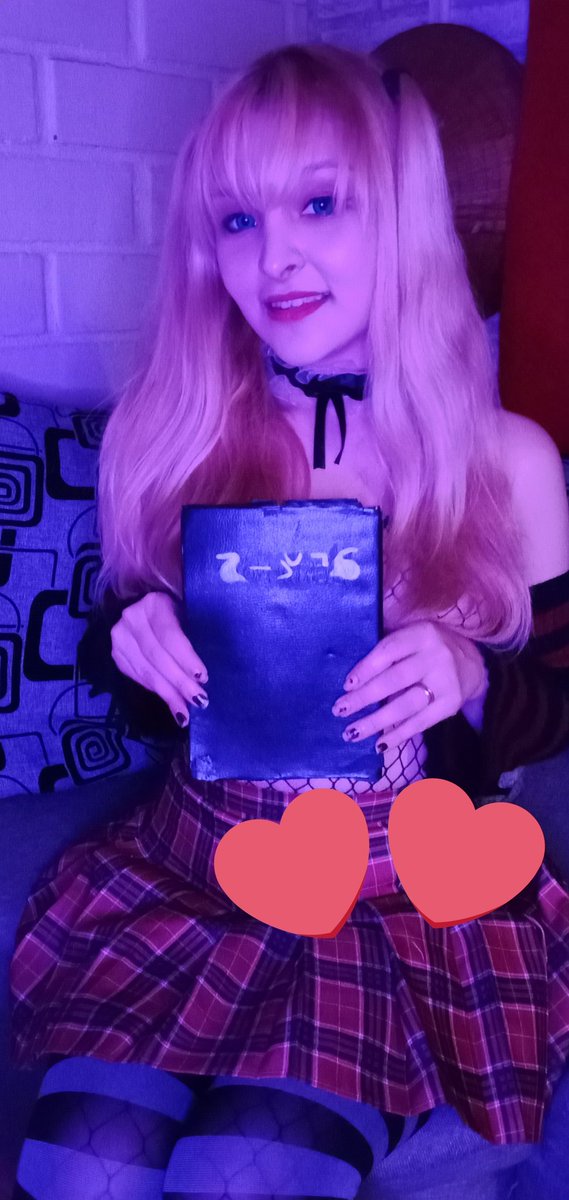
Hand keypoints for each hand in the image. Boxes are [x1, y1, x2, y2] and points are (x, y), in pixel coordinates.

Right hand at [110, 591, 208, 725]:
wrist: (147, 607)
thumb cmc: (177, 611)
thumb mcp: (187, 615)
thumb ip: (190, 639)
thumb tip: (200, 677)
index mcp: (154, 603)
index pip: (170, 636)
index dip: (185, 659)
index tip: (202, 678)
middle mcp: (131, 618)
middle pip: (156, 656)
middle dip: (179, 682)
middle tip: (199, 700)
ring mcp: (119, 636)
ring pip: (145, 670)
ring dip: (167, 693)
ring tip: (184, 712)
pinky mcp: (116, 653)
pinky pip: (136, 676)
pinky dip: (155, 690)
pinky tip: (169, 701)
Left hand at [331, 620, 487, 752]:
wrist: (472, 664)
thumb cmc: (427, 650)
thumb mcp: (412, 638)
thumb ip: (388, 652)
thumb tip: (351, 681)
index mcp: (422, 634)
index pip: (388, 651)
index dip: (365, 669)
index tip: (346, 685)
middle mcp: (436, 657)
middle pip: (394, 680)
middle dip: (364, 697)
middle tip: (340, 709)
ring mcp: (446, 683)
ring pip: (406, 705)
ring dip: (376, 721)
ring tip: (352, 732)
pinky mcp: (451, 705)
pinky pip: (421, 723)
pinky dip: (398, 735)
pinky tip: (379, 744)